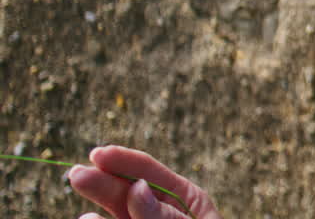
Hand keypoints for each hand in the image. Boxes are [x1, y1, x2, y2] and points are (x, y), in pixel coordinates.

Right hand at [67, 145, 221, 218]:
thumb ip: (165, 216)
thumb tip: (138, 189)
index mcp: (185, 200)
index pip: (150, 173)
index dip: (124, 161)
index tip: (98, 154)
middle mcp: (159, 214)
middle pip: (126, 194)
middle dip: (102, 184)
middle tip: (77, 175)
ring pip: (116, 217)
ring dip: (99, 215)